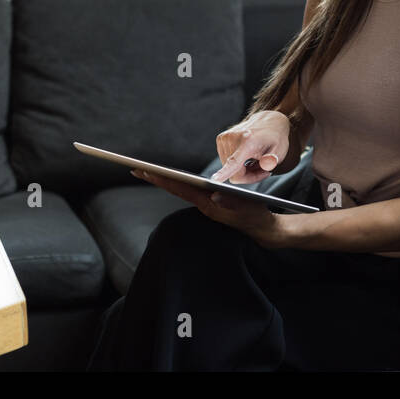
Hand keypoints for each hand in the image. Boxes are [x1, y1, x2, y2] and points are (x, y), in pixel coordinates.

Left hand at [130, 169, 286, 248]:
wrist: (264, 230)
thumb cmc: (257, 216)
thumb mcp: (247, 208)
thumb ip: (231, 203)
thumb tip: (214, 196)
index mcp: (209, 205)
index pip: (181, 189)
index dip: (163, 180)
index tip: (146, 171)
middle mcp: (204, 205)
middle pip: (176, 189)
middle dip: (157, 179)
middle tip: (135, 169)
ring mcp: (206, 206)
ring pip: (181, 191)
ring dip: (164, 181)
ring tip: (148, 172)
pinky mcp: (210, 205)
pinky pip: (189, 193)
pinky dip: (177, 185)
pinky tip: (172, 179)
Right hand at [210, 111, 290, 183]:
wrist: (269, 121)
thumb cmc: (275, 138)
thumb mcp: (280, 150)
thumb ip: (272, 160)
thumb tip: (266, 166)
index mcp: (248, 141)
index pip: (234, 162)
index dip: (223, 173)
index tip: (212, 181)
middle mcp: (233, 138)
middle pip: (234, 174)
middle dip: (248, 176)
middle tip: (262, 168)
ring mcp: (224, 138)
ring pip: (229, 170)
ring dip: (243, 170)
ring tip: (256, 160)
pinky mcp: (220, 139)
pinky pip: (226, 163)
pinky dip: (237, 164)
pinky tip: (247, 157)